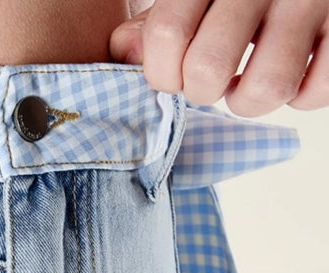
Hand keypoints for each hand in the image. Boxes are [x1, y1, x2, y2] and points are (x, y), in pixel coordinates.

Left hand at [109, 0, 328, 115]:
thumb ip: (160, 20)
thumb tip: (123, 53)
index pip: (166, 35)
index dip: (161, 74)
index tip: (172, 73)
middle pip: (208, 68)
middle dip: (202, 91)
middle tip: (213, 79)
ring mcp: (310, 0)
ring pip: (265, 89)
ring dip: (249, 102)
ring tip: (250, 81)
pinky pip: (314, 92)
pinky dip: (301, 97)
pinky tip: (294, 73)